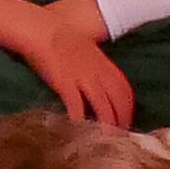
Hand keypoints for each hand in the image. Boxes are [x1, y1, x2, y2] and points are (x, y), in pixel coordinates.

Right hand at [22, 7, 139, 128]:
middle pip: (118, 101)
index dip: (128, 108)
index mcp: (104, 64)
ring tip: (106, 139)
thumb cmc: (59, 36)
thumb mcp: (85, 50)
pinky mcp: (65, 83)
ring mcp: (82, 78)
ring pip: (103, 106)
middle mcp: (98, 72)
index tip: (126, 122)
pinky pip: (77, 106)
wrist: (40, 29)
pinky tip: (80, 130)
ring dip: (107, 125)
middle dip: (121, 120)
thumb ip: (95, 66)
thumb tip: (99, 83)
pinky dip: (81, 120)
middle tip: (119, 136)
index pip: (124, 90)